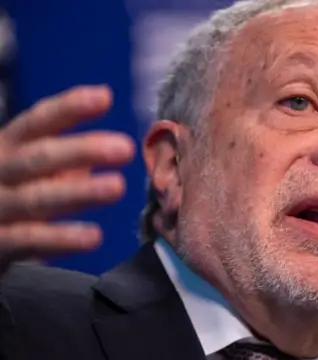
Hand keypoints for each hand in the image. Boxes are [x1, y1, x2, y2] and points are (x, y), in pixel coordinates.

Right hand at [0, 85, 134, 273]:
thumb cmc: (10, 198)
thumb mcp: (32, 172)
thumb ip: (66, 158)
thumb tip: (115, 144)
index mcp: (7, 147)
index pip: (38, 121)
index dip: (69, 108)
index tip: (105, 97)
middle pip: (39, 156)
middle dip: (82, 150)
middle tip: (126, 148)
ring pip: (37, 197)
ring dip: (80, 192)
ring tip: (118, 187)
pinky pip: (29, 239)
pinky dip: (62, 238)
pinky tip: (94, 237)